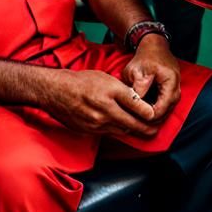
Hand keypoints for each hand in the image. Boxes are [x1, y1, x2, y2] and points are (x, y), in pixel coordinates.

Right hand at [45, 69, 159, 138]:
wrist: (57, 91)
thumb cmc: (82, 81)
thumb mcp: (106, 78)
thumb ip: (122, 91)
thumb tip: (138, 101)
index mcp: (110, 92)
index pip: (135, 104)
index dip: (148, 112)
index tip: (154, 115)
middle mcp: (104, 109)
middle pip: (131, 123)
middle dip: (146, 127)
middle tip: (155, 129)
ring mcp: (96, 123)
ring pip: (121, 131)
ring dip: (132, 131)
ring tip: (143, 130)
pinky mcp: (89, 131)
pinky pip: (109, 134)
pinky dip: (117, 131)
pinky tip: (123, 128)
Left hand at [122, 35, 180, 121]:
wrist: (153, 46)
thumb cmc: (144, 57)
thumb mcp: (136, 71)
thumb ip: (138, 89)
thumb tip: (136, 106)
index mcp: (170, 81)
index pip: (161, 109)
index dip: (147, 117)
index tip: (133, 118)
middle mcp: (176, 87)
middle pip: (166, 113)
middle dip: (150, 119)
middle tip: (134, 121)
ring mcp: (176, 89)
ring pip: (166, 110)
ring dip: (153, 115)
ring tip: (137, 117)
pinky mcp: (172, 89)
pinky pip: (165, 105)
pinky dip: (155, 109)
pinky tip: (143, 109)